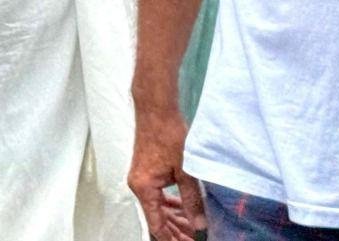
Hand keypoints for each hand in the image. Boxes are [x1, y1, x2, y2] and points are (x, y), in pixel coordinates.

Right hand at [128, 104, 205, 240]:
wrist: (156, 110)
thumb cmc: (168, 135)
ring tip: (192, 229)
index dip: (171, 239)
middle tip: (194, 238)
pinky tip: (183, 210)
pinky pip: (157, 195)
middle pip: (156, 218)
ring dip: (174, 219)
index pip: (156, 224)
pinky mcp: (147, 171)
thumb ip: (192, 201)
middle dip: (175, 231)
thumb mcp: (185, 171)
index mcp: (144, 188)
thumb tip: (200, 224)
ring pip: (157, 207)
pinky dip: (170, 205)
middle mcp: (138, 185)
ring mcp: (141, 178)